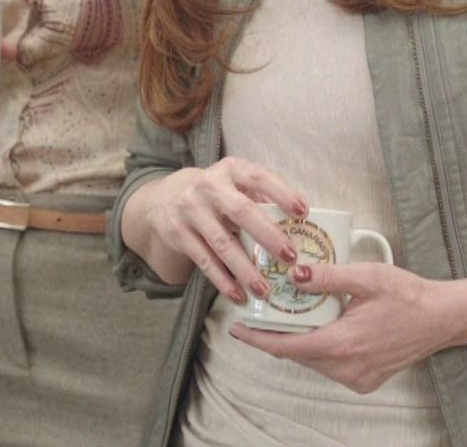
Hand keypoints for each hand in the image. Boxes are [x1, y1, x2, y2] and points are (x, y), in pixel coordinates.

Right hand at [131, 157, 306, 304]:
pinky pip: (205, 261)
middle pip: (241, 211)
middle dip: (268, 235)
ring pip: (222, 243)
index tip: (303, 212)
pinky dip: (223, 281)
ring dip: (245, 269)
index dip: (281, 193)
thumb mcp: (234, 185)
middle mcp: (208, 186)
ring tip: (265, 290)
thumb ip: (261, 199)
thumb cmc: (215, 195)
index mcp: (230, 169)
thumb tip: (299, 227)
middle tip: (290, 257)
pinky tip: (239, 296)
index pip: (258, 177)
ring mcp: (190, 210)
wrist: (163, 200)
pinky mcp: (178, 234)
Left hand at [230, 261, 456, 392]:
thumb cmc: (407, 295)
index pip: (286, 347)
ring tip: (292, 315)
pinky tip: (322, 327)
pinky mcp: (365, 381)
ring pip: (313, 361)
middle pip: (297, 354)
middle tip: (263, 311)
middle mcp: (346, 368)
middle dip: (277, 334)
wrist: (442, 318)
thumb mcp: (366, 276)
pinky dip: (319, 348)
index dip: (257, 338)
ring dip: (300, 341)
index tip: (236, 328)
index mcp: (341, 343)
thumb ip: (328, 277)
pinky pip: (330, 366)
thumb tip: (294, 275)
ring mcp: (356, 378)